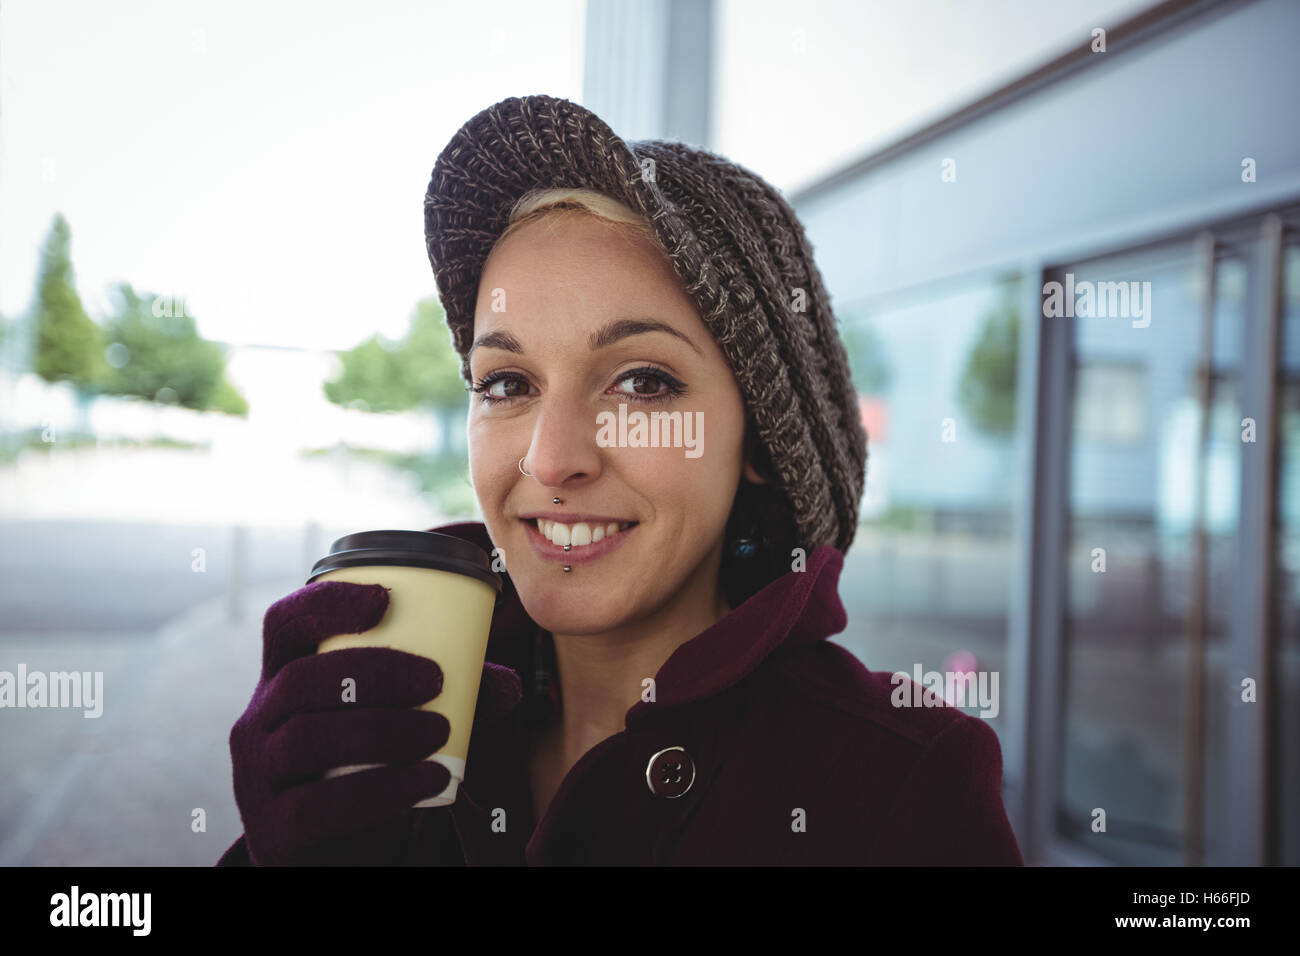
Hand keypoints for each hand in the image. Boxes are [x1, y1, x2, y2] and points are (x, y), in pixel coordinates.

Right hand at [228, 579, 516, 865]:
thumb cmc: (373, 765)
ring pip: (308, 738)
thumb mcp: (403, 721)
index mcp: (284, 676)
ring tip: (440, 731)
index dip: (327, 604)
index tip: (384, 600)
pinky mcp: (272, 829)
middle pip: (303, 679)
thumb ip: (455, 699)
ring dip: (383, 729)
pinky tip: (430, 781)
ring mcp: (257, 775)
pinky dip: (383, 790)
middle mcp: (258, 719)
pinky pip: (318, 806)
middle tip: (436, 679)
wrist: (341, 850)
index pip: (285, 622)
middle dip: (374, 672)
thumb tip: (508, 686)